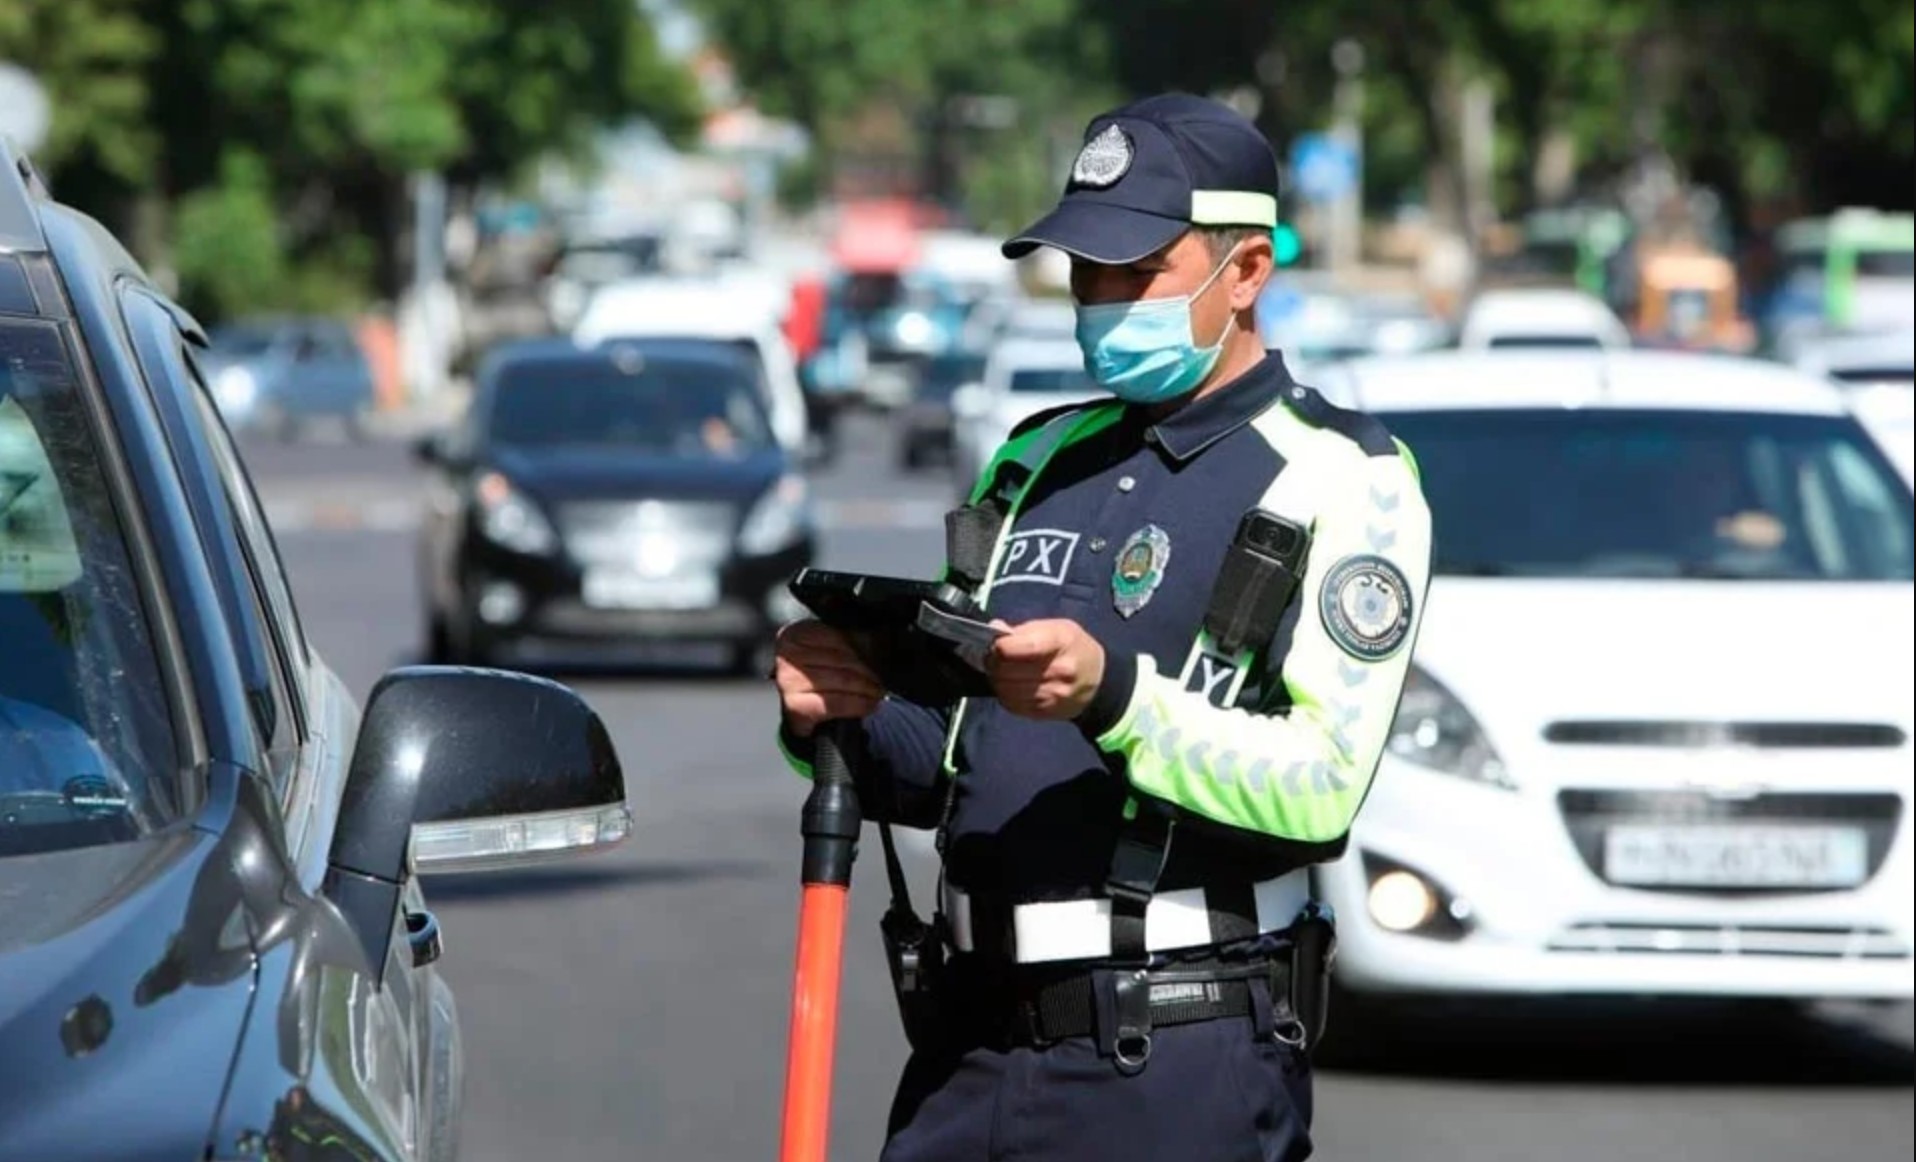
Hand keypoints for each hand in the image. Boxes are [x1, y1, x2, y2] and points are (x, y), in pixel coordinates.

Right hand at [773, 620, 884, 737]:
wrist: (796, 712)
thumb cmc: (814, 676)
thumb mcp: (825, 650)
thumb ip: (846, 640)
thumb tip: (878, 639)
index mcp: (794, 634)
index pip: (837, 636)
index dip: (863, 646)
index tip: (880, 655)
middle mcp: (787, 656)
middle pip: (842, 659)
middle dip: (869, 669)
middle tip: (884, 677)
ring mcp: (789, 681)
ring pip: (843, 680)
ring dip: (868, 687)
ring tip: (880, 691)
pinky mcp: (795, 705)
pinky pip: (837, 703)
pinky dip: (859, 704)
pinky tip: (871, 705)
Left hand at [986, 618, 1105, 720]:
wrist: (1099, 681)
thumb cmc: (1074, 648)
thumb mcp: (1057, 628)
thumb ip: (1025, 629)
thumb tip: (994, 628)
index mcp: (1061, 642)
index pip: (1019, 647)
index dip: (1000, 646)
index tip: (997, 643)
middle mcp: (1058, 670)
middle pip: (1006, 670)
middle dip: (994, 662)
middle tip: (994, 657)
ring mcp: (1052, 694)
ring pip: (1005, 689)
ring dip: (997, 679)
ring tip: (1002, 671)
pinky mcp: (1045, 712)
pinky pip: (1011, 704)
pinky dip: (1004, 694)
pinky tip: (1011, 685)